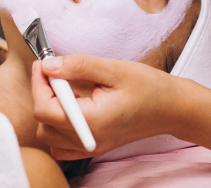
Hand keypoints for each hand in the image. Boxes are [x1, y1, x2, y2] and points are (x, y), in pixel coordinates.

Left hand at [31, 55, 180, 160]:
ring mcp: (91, 148)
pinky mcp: (94, 147)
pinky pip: (62, 145)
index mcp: (92, 121)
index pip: (44, 109)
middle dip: (43, 94)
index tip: (42, 63)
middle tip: (57, 73)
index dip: (38, 83)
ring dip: (50, 110)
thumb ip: (79, 66)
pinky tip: (73, 107)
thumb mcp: (114, 69)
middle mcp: (88, 141)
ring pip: (49, 136)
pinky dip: (58, 127)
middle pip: (43, 124)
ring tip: (68, 90)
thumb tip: (48, 65)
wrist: (172, 108)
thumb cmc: (149, 87)